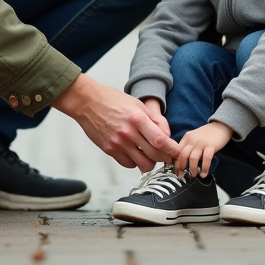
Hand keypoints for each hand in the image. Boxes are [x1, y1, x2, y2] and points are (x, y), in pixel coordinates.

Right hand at [53, 75, 179, 169]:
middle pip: (154, 155)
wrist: (88, 102)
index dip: (172, 149)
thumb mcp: (138, 104)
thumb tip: (168, 135)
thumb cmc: (113, 100)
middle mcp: (128, 133)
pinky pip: (128, 164)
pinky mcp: (109, 150)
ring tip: (150, 155)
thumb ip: (155, 120)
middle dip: (164, 158)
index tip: (176, 152)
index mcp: (137, 118)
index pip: (160, 140)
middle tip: (167, 156)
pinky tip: (135, 153)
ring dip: (150, 162)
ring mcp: (118, 143)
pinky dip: (135, 162)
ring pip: (142, 164)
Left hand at [175, 121, 232, 177]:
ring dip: (192, 169)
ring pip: (193, 158)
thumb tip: (182, 161)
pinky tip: (204, 174)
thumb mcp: (194, 137)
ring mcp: (201, 143)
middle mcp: (192, 140)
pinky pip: (206, 159)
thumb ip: (188, 145)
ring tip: (194, 175)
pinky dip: (204, 168)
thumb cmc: (207, 134)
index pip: (177, 151)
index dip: (175, 162)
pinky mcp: (211, 146)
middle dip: (182, 167)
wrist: (221, 126)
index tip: (176, 170)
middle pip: (183, 155)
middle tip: (183, 175)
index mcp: (187, 137)